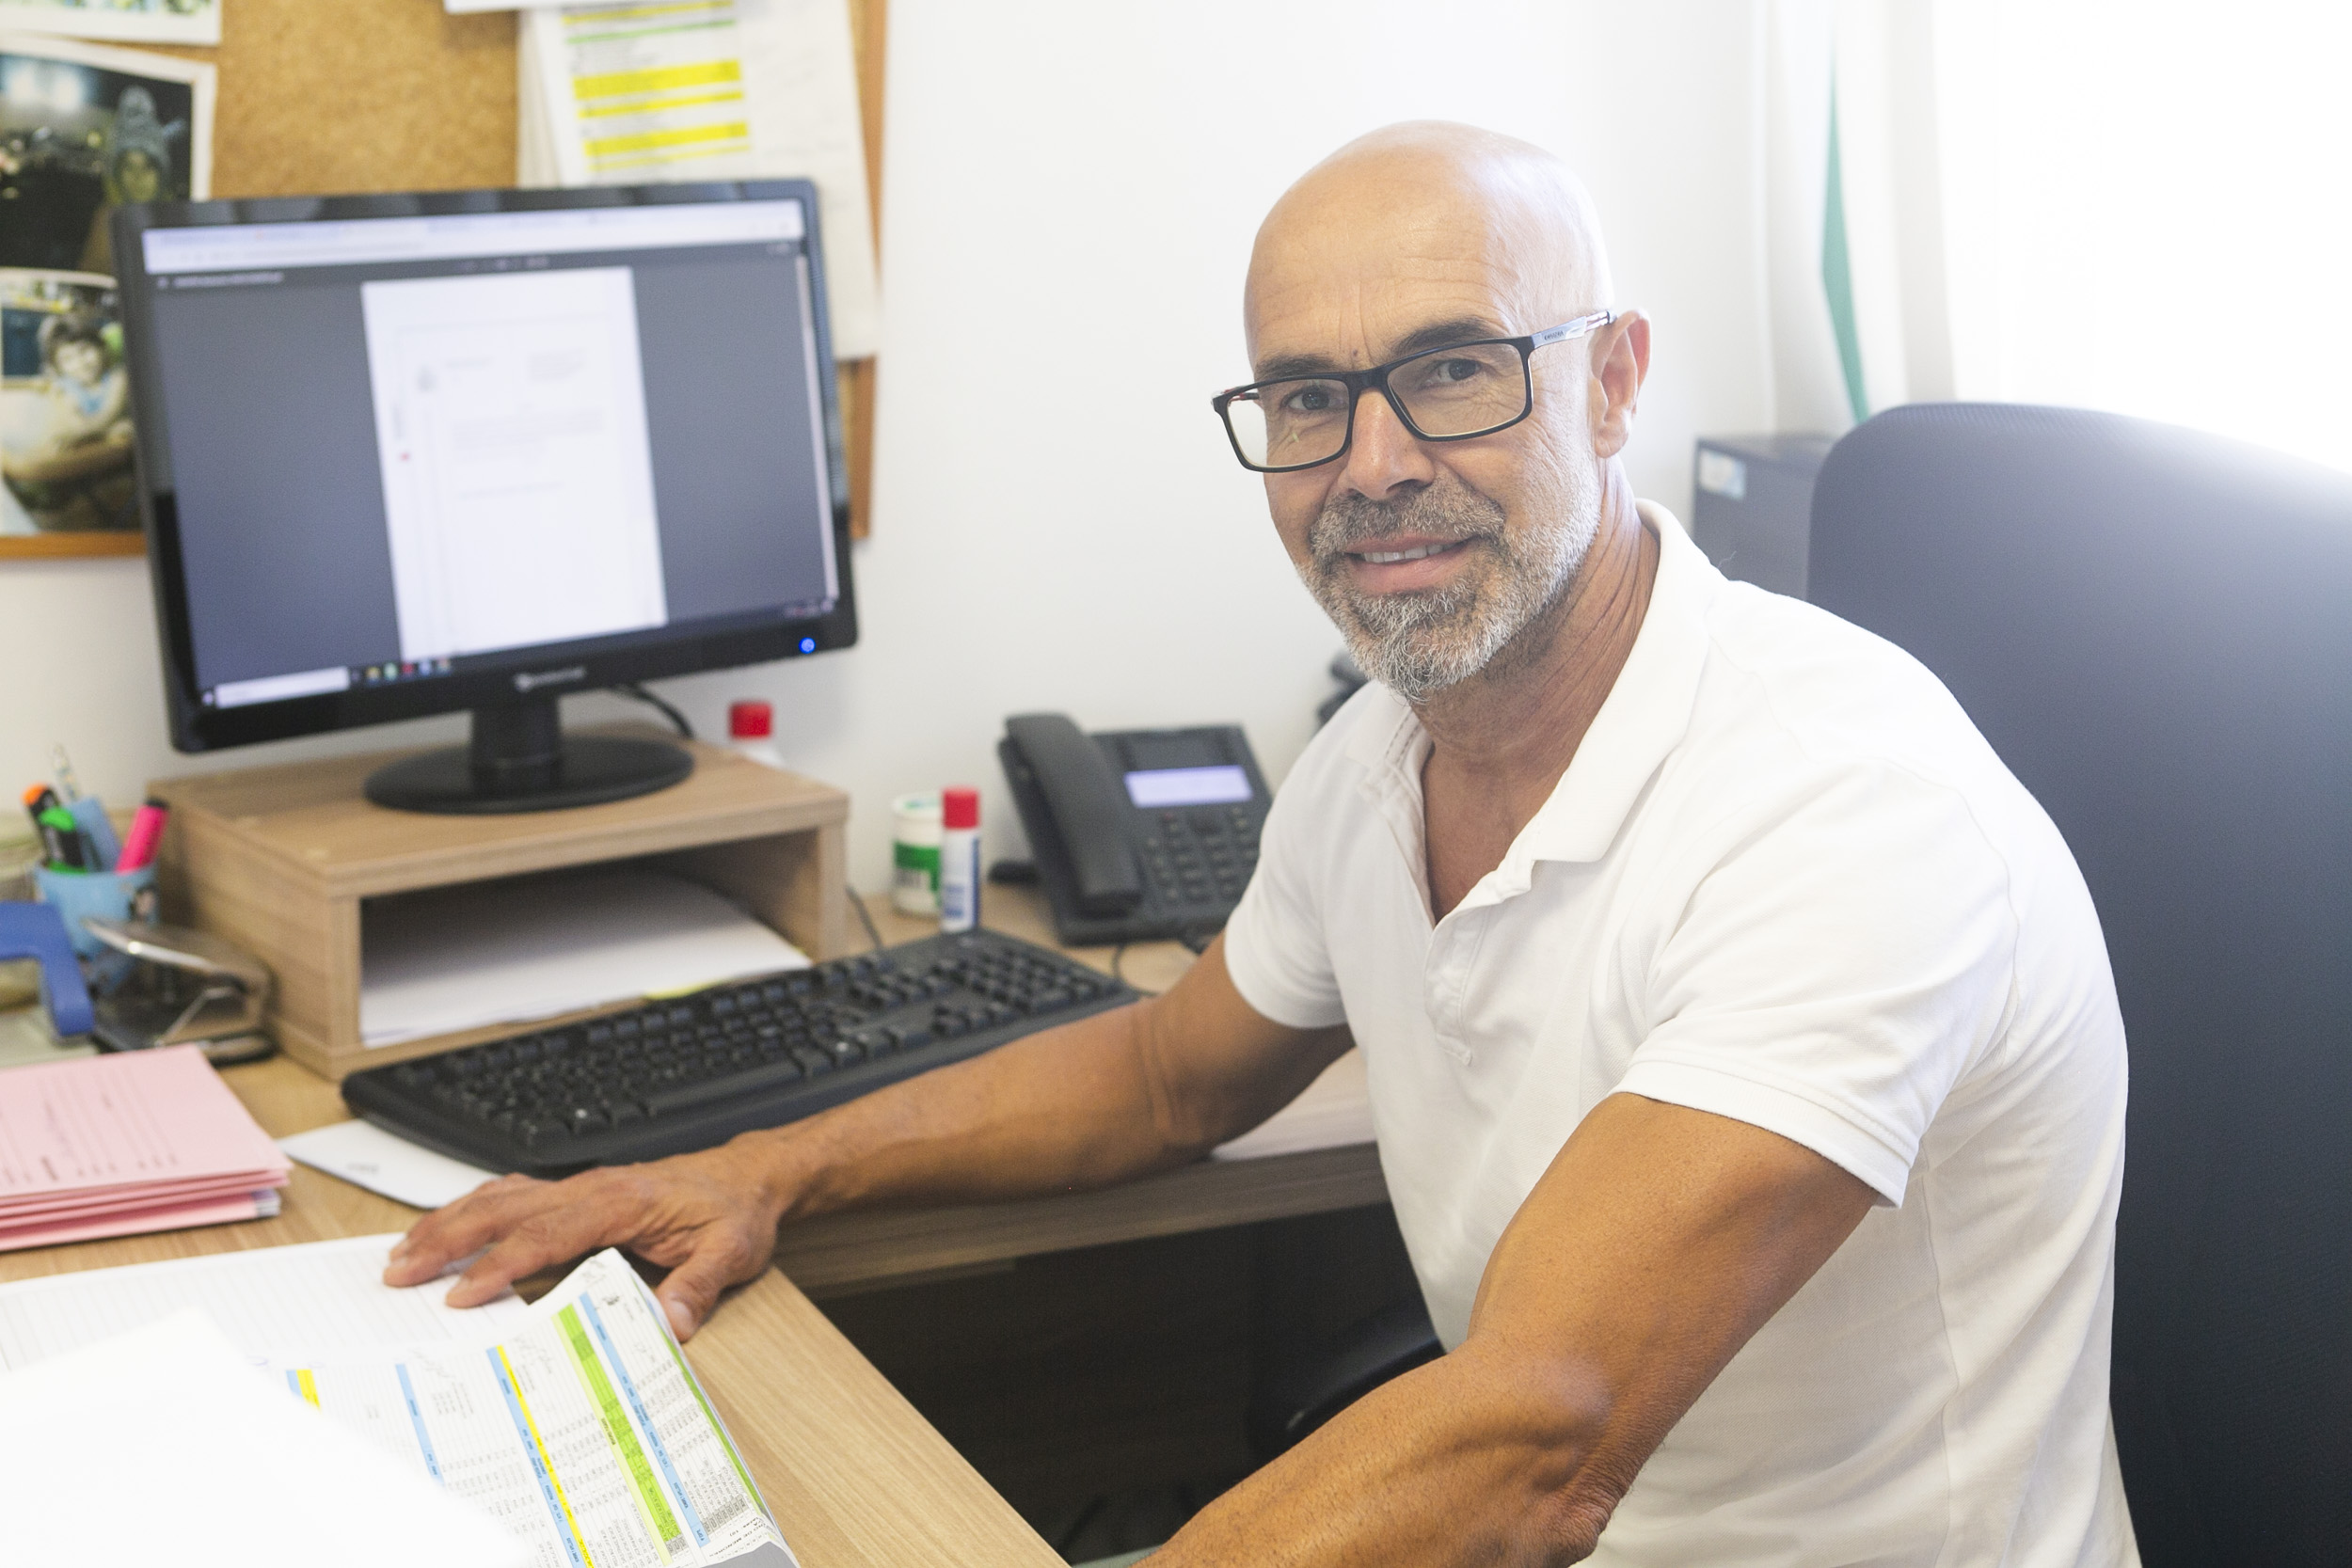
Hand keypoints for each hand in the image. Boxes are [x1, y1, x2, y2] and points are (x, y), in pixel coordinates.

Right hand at [383, 1138, 787, 1339]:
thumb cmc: (734, 1211)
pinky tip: (448, 1226)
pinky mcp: (578, 1192)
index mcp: (622, 1202)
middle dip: (448, 1240)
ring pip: (501, 1197)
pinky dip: (473, 1209)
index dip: (501, 1264)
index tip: (462, 1294)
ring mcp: (581, 1187)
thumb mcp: (731, 1253)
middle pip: (506, 1209)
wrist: (748, 1178)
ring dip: (449, 1222)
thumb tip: (668, 1326)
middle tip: (401, 1273)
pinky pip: (515, 1195)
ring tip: (403, 1252)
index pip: (547, 1234)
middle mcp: (592, 1188)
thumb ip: (697, 1288)